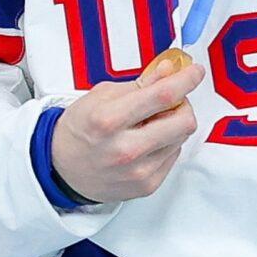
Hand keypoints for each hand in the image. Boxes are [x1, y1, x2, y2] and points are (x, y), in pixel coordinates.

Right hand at [49, 49, 204, 203]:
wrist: (61, 169)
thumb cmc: (79, 129)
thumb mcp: (100, 96)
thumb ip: (140, 83)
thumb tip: (170, 70)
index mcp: (109, 120)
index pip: (163, 95)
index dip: (186, 79)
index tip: (195, 71)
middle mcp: (125, 149)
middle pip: (184, 121)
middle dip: (183, 105)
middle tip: (169, 101)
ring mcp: (138, 171)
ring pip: (182, 138)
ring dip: (172, 126)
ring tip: (149, 125)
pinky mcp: (147, 185)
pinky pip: (173, 156)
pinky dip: (165, 144)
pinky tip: (145, 143)